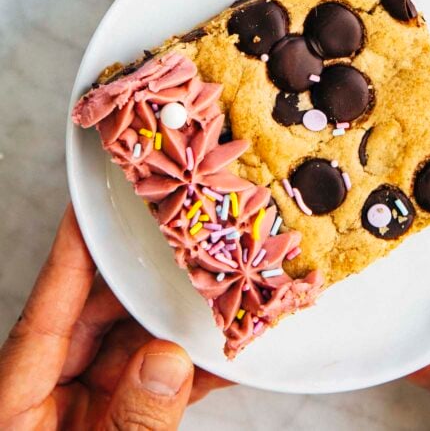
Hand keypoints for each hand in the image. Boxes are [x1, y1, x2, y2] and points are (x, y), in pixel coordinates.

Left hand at [0, 204, 230, 428]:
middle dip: (146, 287)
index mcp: (16, 400)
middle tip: (192, 251)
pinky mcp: (110, 423)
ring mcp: (82, 409)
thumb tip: (169, 361)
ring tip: (219, 300)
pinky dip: (188, 372)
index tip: (92, 204)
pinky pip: (151, 386)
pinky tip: (224, 358)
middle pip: (96, 318)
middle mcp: (48, 394)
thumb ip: (132, 420)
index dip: (72, 252)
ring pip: (131, 347)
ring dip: (176, 329)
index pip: (45, 312)